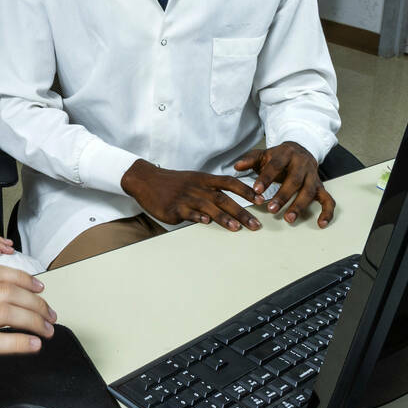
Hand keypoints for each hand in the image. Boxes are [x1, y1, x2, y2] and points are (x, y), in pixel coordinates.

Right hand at [0, 265, 54, 396]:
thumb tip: (10, 302)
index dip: (22, 277)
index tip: (39, 287)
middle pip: (6, 291)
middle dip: (35, 302)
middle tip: (49, 314)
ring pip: (5, 312)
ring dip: (33, 321)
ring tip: (47, 331)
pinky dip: (20, 342)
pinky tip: (33, 346)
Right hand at [120, 159, 264, 231]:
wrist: (147, 180)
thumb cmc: (173, 183)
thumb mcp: (194, 180)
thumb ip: (211, 189)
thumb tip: (231, 203)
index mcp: (204, 179)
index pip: (230, 183)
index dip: (246, 190)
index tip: (261, 200)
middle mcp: (198, 187)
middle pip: (224, 198)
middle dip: (242, 212)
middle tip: (256, 224)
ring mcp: (186, 197)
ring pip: (209, 206)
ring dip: (224, 217)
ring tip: (237, 228)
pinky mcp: (174, 207)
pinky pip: (188, 212)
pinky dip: (197, 216)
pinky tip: (205, 222)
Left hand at [233, 142, 334, 227]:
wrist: (300, 149)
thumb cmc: (278, 156)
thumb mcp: (263, 154)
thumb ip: (250, 160)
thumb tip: (236, 166)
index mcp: (286, 154)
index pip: (276, 165)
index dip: (266, 178)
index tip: (256, 190)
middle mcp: (302, 164)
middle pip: (294, 180)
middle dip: (283, 196)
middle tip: (271, 209)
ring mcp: (313, 176)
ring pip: (309, 191)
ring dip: (299, 206)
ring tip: (289, 219)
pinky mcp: (321, 186)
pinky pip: (328, 199)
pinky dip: (327, 212)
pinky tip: (321, 223)